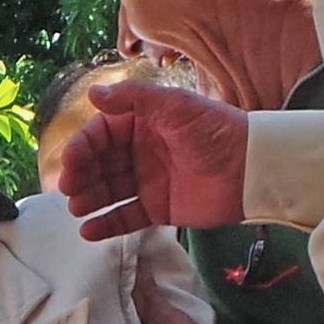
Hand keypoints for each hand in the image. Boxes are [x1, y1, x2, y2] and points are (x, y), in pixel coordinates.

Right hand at [59, 81, 248, 239]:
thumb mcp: (175, 106)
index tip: (70, 164)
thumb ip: (134, 98)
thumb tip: (93, 93)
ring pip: (108, 191)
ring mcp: (148, 181)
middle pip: (99, 164)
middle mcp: (140, 152)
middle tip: (69, 190)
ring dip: (89, 200)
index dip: (82, 148)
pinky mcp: (158, 208)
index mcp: (141, 123)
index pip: (100, 134)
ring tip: (77, 209)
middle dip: (81, 177)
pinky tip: (89, 231)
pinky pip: (125, 217)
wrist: (255, 169)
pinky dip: (107, 224)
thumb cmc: (217, 130)